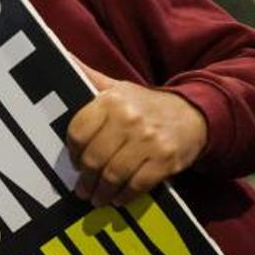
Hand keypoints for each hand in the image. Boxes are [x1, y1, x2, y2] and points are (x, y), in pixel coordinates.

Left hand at [67, 62, 206, 206]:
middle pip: (93, 158)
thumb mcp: (115, 87)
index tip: (75, 162)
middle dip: (86, 179)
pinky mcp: (165, 160)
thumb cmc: (144, 104)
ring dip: (102, 192)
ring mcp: (148, 140)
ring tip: (97, 198)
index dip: (73, 153)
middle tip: (83, 189)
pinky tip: (118, 199)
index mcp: (111, 100)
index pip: (78, 133)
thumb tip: (61, 55)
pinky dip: (125, 196)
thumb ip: (87, 77)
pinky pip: (137, 185)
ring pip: (113, 174)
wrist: (193, 114)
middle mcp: (129, 118)